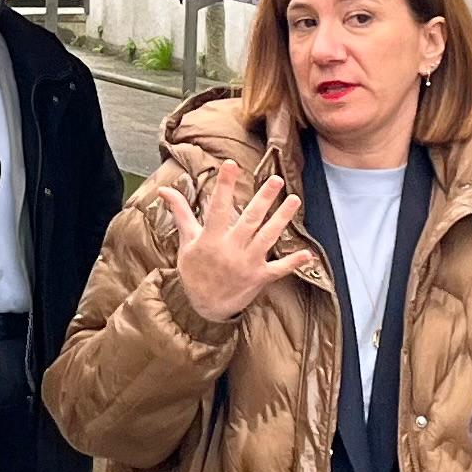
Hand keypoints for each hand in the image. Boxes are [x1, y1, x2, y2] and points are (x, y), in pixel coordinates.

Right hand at [173, 169, 306, 324]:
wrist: (203, 307)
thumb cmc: (194, 271)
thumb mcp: (186, 242)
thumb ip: (181, 213)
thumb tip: (164, 189)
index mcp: (211, 239)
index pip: (217, 207)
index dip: (224, 186)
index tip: (231, 165)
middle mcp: (230, 250)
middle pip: (250, 220)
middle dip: (264, 199)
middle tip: (277, 179)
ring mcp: (247, 264)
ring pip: (268, 238)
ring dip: (282, 219)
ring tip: (294, 200)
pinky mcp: (259, 278)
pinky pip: (278, 269)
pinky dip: (293, 263)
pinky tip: (307, 253)